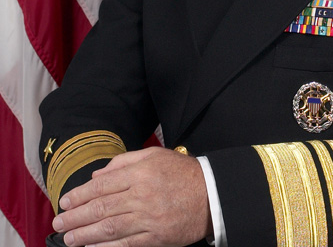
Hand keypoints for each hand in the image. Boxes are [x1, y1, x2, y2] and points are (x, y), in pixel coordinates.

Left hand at [52, 146, 211, 246]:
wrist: (211, 193)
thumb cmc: (182, 172)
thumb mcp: (155, 155)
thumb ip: (124, 162)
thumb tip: (98, 175)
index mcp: (140, 172)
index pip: (102, 185)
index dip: (80, 195)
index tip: (66, 201)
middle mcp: (142, 194)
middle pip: (102, 207)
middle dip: (76, 216)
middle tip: (58, 222)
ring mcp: (149, 217)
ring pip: (110, 227)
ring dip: (85, 235)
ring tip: (69, 238)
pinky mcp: (156, 236)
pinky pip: (127, 243)